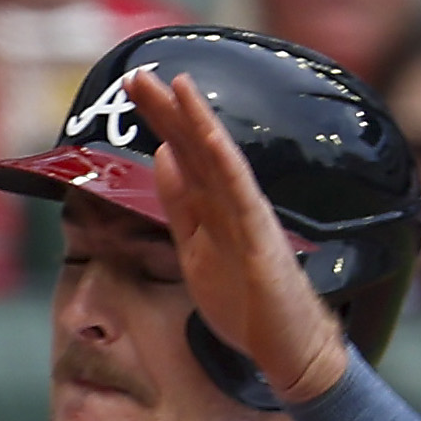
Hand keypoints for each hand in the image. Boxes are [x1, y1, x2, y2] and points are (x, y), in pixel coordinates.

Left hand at [124, 68, 345, 403]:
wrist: (287, 347)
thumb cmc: (246, 301)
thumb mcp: (196, 246)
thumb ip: (181, 204)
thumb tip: (162, 157)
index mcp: (214, 206)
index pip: (181, 153)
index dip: (158, 118)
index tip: (133, 85)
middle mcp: (232, 203)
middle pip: (195, 148)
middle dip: (166, 109)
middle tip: (137, 73)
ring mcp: (248, 218)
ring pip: (218, 161)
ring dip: (196, 122)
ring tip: (177, 85)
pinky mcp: (260, 240)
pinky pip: (240, 195)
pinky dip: (224, 164)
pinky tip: (207, 137)